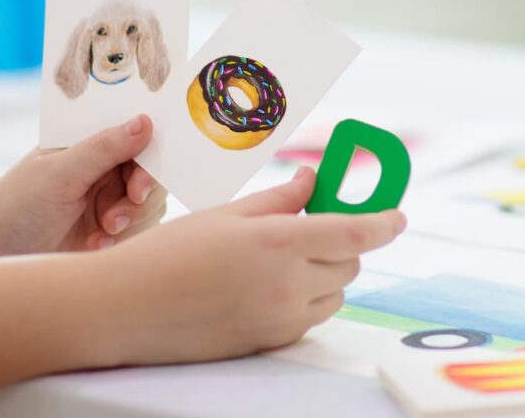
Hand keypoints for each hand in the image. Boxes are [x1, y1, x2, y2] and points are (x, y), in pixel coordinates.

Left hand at [0, 114, 166, 254]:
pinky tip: (95, 245)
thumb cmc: (17, 204)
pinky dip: (124, 240)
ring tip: (102, 232)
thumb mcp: (59, 174)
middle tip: (116, 217)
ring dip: (132, 221)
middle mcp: (106, 168)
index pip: (138, 140)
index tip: (139, 187)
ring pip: (151, 206)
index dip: (149, 161)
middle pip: (153, 175)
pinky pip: (141, 231)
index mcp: (92, 143)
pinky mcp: (112, 230)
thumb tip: (145, 122)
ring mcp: (110, 199)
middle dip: (140, 198)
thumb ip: (103, 149)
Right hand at [89, 167, 406, 365]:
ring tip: (279, 257)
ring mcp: (281, 318)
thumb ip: (280, 199)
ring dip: (325, 272)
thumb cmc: (169, 253)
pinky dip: (304, 297)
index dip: (383, 223)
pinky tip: (265, 284)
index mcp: (278, 243)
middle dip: (341, 242)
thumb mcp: (227, 214)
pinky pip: (309, 316)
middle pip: (349, 263)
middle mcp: (288, 285)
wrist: (127, 308)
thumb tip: (314, 183)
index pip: (354, 234)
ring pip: (333, 292)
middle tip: (310, 224)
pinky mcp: (270, 341)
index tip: (397, 215)